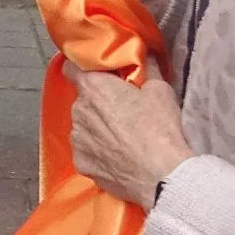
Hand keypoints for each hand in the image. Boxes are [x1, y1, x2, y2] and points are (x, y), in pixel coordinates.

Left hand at [65, 62, 194, 209]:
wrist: (162, 177)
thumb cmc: (161, 130)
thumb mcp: (160, 90)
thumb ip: (146, 69)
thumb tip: (144, 57)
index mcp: (93, 88)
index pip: (72, 67)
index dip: (83, 67)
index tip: (98, 73)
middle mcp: (78, 111)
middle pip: (83, 99)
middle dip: (98, 101)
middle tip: (123, 108)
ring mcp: (77, 140)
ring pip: (83, 126)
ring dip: (97, 127)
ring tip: (123, 137)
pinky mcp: (81, 164)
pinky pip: (86, 150)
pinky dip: (97, 151)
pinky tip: (118, 156)